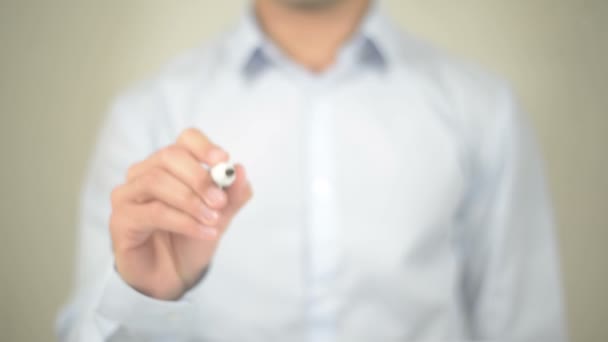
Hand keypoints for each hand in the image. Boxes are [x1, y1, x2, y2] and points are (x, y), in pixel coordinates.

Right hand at [109, 128, 252, 299]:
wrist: (173, 276)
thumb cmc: (191, 239)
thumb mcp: (220, 216)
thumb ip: (233, 195)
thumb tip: (241, 171)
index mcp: (170, 165)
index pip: (185, 140)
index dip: (203, 146)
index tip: (223, 160)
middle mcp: (144, 173)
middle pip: (169, 157)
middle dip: (198, 177)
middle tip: (220, 200)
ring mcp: (128, 194)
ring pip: (156, 181)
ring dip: (191, 201)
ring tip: (213, 220)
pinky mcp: (120, 219)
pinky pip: (153, 212)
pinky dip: (184, 222)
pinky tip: (205, 233)